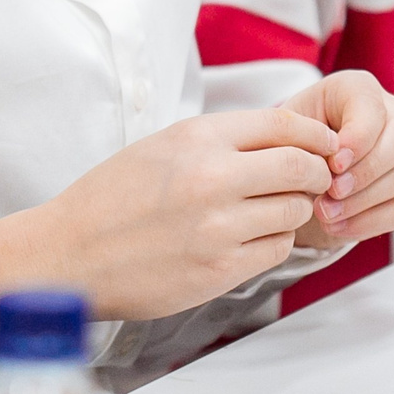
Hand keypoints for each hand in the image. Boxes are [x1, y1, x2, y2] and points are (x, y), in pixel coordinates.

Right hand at [0, 110, 338, 325]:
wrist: (71, 254)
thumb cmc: (113, 198)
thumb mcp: (163, 146)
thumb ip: (221, 140)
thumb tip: (285, 140)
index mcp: (197, 137)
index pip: (284, 124)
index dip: (314, 135)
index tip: (323, 146)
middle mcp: (213, 176)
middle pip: (301, 167)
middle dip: (317, 174)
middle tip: (314, 181)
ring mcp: (219, 226)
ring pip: (295, 211)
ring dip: (294, 211)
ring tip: (272, 212)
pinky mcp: (221, 269)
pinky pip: (278, 249)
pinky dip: (275, 242)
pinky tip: (251, 239)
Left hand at [279, 70, 393, 245]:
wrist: (293, 168)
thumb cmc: (290, 141)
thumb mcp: (286, 131)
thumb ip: (303, 139)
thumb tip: (328, 164)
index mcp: (358, 90)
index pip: (373, 107)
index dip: (358, 138)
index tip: (332, 164)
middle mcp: (389, 115)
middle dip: (366, 171)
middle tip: (331, 192)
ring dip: (363, 201)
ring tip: (324, 213)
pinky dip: (368, 222)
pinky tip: (336, 227)